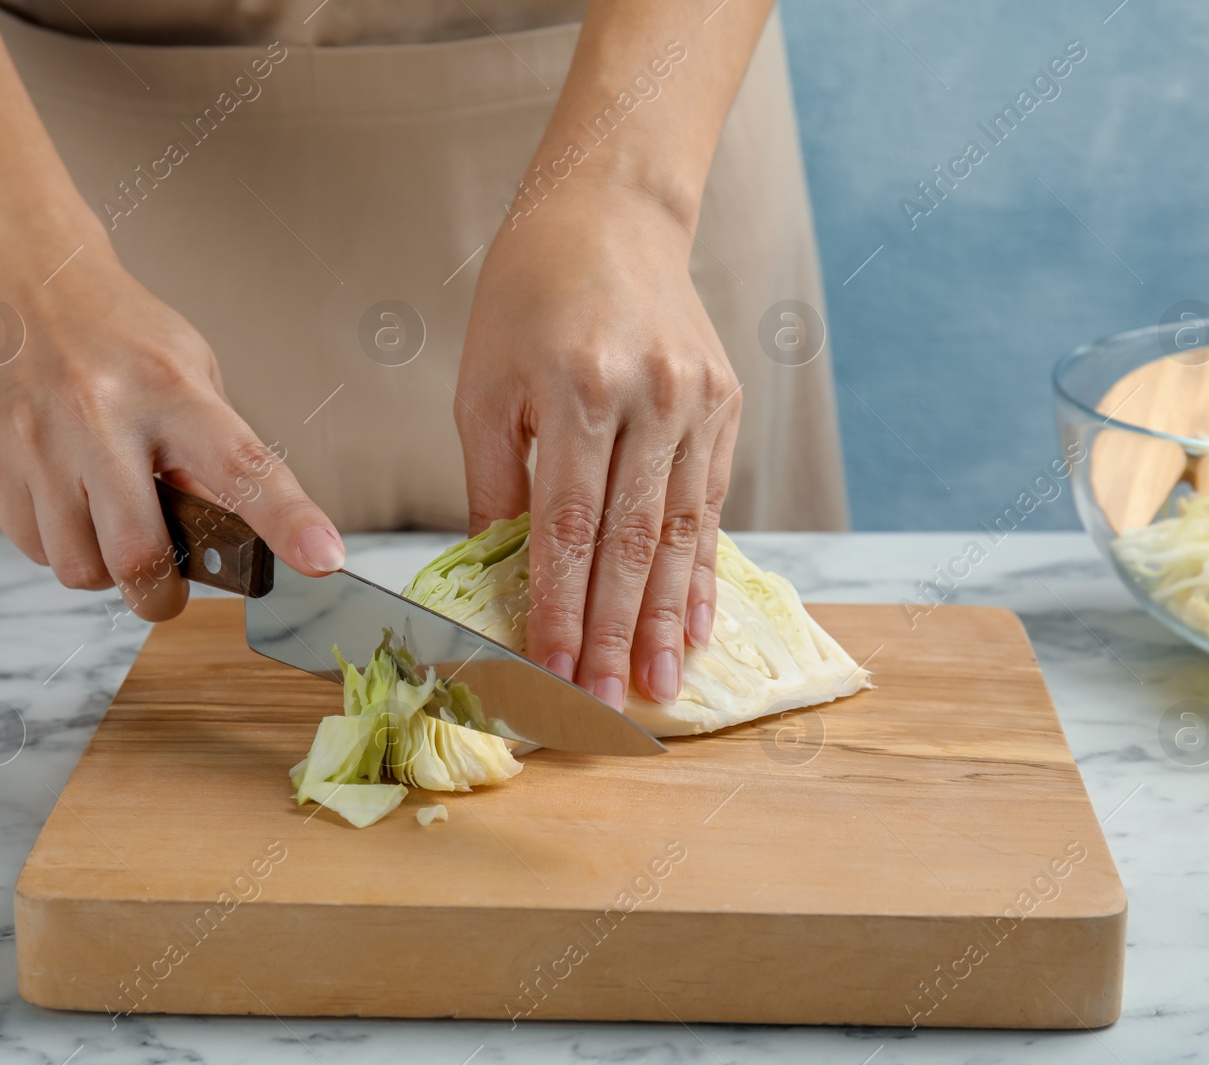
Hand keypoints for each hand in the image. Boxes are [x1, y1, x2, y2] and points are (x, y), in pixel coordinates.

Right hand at [0, 215, 345, 620]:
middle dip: (159, 594)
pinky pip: (30, 547)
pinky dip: (56, 544)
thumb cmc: (118, 334)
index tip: (325, 559)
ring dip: (102, 569)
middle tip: (166, 590)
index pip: (243, 465)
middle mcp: (104, 414)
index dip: (289, 519)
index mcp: (174, 390)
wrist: (16, 273)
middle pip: (139, 553)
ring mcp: (39, 439)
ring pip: (78, 565)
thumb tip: (230, 538)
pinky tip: (65, 500)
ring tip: (107, 522)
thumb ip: (212, 453)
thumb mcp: (188, 372)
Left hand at [455, 184, 740, 705]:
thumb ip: (494, 482)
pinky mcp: (726, 404)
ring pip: (681, 532)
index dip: (564, 610)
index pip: (570, 527)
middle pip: (632, 543)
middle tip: (610, 707)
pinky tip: (699, 622)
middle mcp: (650, 397)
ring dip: (670, 619)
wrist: (610, 213)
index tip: (554, 675)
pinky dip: (703, 569)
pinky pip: (712, 504)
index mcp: (578, 389)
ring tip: (663, 686)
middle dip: (618, 635)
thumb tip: (501, 574)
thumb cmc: (527, 295)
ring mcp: (698, 401)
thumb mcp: (483, 382)